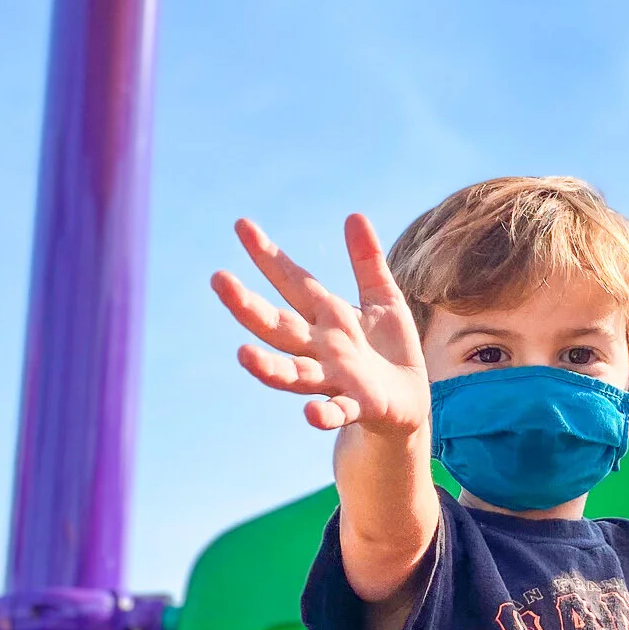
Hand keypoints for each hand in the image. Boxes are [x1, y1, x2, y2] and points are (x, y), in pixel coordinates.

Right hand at [211, 215, 430, 434]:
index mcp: (326, 316)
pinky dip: (324, 414)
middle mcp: (321, 347)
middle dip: (247, 306)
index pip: (292, 281)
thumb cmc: (390, 349)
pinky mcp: (358, 405)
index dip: (268, 255)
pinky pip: (337, 411)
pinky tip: (311, 414)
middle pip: (278, 326)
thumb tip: (354, 215)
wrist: (409, 401)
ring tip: (243, 355)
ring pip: (295, 373)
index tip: (242, 225)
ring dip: (269, 368)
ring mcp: (335, 378)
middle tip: (218, 279)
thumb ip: (367, 261)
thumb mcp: (383, 297)